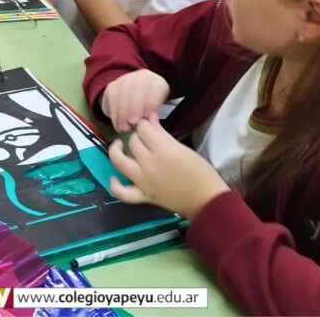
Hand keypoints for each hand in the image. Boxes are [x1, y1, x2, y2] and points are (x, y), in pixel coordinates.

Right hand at [102, 69, 169, 131]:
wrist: (135, 101)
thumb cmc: (149, 110)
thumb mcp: (157, 111)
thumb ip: (154, 115)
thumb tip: (150, 123)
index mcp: (157, 82)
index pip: (156, 88)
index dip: (152, 102)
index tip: (147, 116)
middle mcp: (142, 76)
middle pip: (138, 88)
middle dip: (134, 106)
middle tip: (133, 122)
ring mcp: (126, 79)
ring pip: (123, 91)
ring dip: (122, 111)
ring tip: (124, 128)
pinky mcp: (113, 85)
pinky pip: (112, 96)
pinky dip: (114, 112)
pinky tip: (117, 124)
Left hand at [109, 114, 229, 218]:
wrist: (205, 200)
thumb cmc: (200, 172)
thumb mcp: (183, 148)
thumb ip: (163, 133)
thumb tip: (150, 119)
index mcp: (163, 151)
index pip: (143, 130)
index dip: (144, 124)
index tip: (148, 125)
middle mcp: (149, 165)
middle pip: (133, 143)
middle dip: (137, 136)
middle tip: (144, 137)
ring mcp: (143, 182)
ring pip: (120, 162)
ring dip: (116, 151)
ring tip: (120, 146)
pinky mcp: (142, 196)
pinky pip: (122, 193)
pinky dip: (115, 185)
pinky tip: (114, 177)